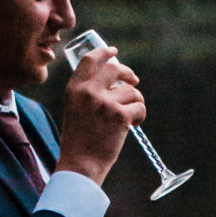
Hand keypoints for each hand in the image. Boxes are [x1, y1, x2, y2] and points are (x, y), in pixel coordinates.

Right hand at [57, 45, 144, 184]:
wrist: (81, 164)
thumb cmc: (80, 140)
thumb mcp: (75, 109)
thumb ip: (87, 92)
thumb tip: (113, 78)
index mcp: (74, 88)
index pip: (90, 60)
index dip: (104, 53)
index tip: (114, 52)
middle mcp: (88, 91)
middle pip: (115, 69)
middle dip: (128, 74)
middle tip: (134, 81)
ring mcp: (104, 103)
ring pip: (132, 91)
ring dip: (135, 102)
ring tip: (130, 117)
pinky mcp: (120, 116)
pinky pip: (139, 107)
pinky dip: (140, 116)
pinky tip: (133, 126)